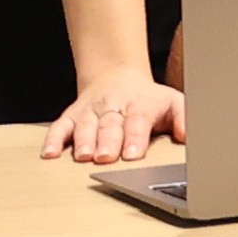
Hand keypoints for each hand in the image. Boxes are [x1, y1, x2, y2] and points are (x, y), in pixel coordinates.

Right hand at [44, 78, 188, 167]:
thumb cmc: (148, 99)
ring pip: (85, 125)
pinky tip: (50, 153)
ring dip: (83, 141)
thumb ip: (184, 118)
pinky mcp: (72, 115)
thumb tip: (187, 136)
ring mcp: (91, 110)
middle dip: (108, 142)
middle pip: (110, 124)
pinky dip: (54, 139)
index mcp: (141, 103)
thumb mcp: (173, 103)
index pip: (138, 119)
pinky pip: (61, 126)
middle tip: (105, 158)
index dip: (135, 136)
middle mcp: (113, 105)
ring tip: (82, 157)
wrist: (117, 77)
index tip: (133, 154)